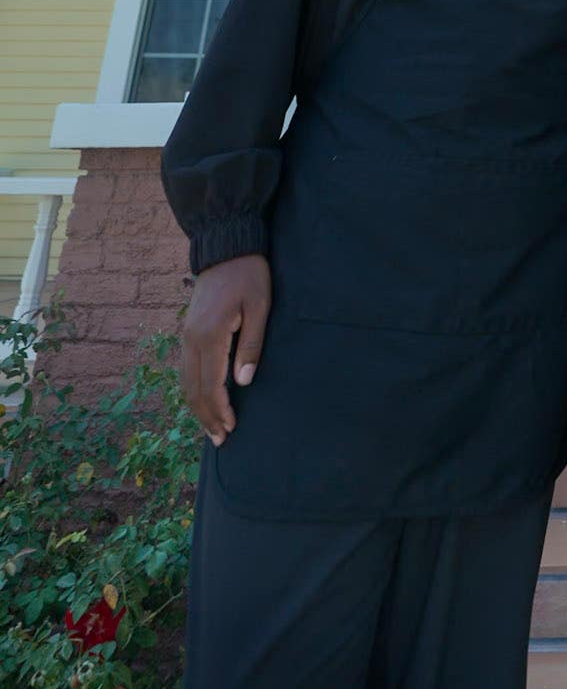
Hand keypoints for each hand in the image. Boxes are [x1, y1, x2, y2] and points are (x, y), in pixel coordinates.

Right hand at [180, 254, 271, 444]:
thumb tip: (243, 383)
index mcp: (209, 336)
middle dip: (206, 417)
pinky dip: (193, 390)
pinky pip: (186, 369)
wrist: (226, 248)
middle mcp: (191, 340)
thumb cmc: (249, 275)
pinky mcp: (187, 331)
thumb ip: (251, 345)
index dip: (220, 411)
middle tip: (221, 440)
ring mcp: (186, 336)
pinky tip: (203, 400)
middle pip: (194, 389)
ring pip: (186, 382)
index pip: (211, 385)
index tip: (231, 430)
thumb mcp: (259, 307)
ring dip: (197, 407)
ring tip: (211, 428)